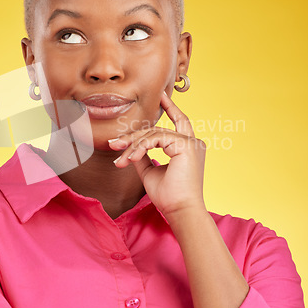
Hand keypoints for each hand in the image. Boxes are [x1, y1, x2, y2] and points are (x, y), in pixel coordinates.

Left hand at [108, 91, 206, 216]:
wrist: (179, 211)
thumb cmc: (168, 196)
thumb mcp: (150, 171)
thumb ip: (143, 156)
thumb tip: (131, 147)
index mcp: (188, 148)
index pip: (179, 122)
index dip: (171, 108)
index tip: (161, 95)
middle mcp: (193, 142)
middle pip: (158, 129)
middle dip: (134, 136)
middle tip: (114, 144)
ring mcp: (191, 143)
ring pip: (154, 133)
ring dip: (133, 146)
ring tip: (120, 159)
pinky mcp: (186, 145)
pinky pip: (157, 138)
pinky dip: (141, 147)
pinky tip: (131, 158)